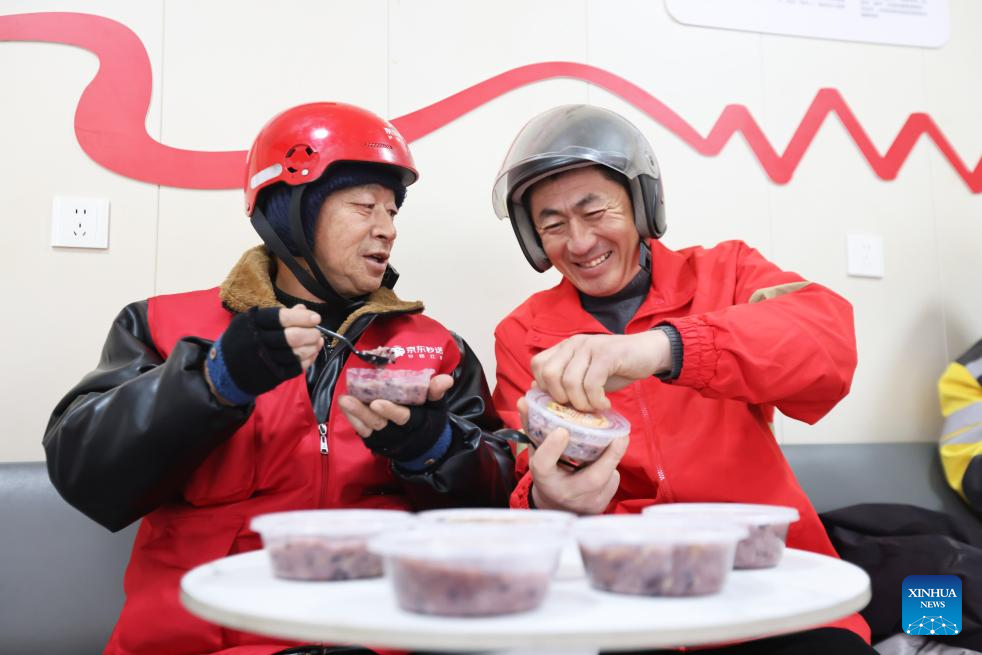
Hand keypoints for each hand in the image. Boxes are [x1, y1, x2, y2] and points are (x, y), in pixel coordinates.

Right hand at [207, 304, 321, 402]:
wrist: (225, 370)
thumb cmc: (243, 340)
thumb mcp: (252, 322)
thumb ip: (278, 315)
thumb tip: (303, 309)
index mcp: (252, 323)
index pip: (282, 318)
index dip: (303, 317)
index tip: (316, 318)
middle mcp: (258, 342)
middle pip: (293, 336)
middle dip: (311, 333)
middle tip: (317, 332)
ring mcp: (265, 361)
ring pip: (297, 353)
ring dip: (313, 347)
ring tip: (317, 342)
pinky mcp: (272, 376)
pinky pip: (297, 368)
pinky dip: (309, 359)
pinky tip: (312, 353)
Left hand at [339, 374, 453, 462]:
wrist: (425, 447)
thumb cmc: (430, 419)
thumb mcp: (437, 407)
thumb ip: (436, 393)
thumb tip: (446, 379)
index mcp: (417, 423)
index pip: (403, 418)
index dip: (390, 411)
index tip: (376, 402)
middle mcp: (399, 433)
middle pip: (379, 424)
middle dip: (363, 412)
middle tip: (348, 399)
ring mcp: (386, 439)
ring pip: (368, 428)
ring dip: (354, 415)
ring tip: (343, 400)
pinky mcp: (376, 441)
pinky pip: (363, 432)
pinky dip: (353, 420)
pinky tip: (345, 407)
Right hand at [519, 396, 628, 513]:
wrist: (556, 505)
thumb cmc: (547, 472)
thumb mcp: (536, 452)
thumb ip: (533, 428)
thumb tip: (525, 400)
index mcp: (544, 479)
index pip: (543, 465)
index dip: (551, 448)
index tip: (561, 430)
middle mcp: (565, 494)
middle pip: (590, 479)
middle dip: (610, 456)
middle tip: (620, 435)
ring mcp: (586, 503)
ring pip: (607, 478)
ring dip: (614, 457)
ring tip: (620, 438)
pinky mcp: (601, 506)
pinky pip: (612, 481)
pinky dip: (612, 465)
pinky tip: (611, 455)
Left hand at [530, 331, 670, 411]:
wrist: (648, 352)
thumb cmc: (615, 368)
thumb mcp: (586, 375)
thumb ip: (566, 382)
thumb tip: (541, 395)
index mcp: (565, 348)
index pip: (537, 365)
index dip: (544, 387)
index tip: (563, 400)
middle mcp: (573, 344)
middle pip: (549, 374)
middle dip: (560, 398)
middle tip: (578, 407)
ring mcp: (590, 347)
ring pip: (569, 381)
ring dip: (581, 403)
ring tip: (594, 408)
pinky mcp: (607, 354)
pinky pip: (591, 383)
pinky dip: (596, 401)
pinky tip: (605, 404)